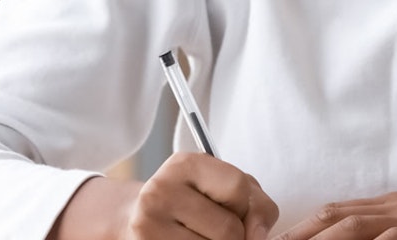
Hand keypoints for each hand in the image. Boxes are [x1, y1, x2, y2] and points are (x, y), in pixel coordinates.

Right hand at [123, 152, 278, 239]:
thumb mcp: (226, 189)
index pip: (237, 187)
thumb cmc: (192, 201)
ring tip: (200, 234)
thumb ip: (256, 204)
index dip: (244, 206)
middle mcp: (161, 190)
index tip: (233, 208)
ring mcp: (148, 222)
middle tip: (213, 227)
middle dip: (234, 235)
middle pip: (228, 229)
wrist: (138, 216)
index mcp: (186, 164)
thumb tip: (259, 236)